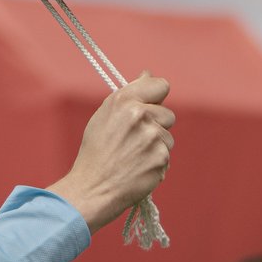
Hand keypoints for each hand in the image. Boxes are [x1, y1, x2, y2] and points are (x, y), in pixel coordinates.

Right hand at [47, 72, 173, 232]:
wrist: (93, 188)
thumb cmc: (95, 150)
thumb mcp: (104, 115)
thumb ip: (129, 94)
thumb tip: (147, 74)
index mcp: (124, 100)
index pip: (161, 85)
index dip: (156, 97)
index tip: (150, 106)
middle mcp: (141, 115)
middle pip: (168, 114)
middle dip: (156, 125)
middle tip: (134, 140)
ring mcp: (153, 138)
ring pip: (168, 137)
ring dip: (156, 146)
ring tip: (133, 156)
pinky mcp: (162, 158)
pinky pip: (166, 156)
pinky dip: (155, 162)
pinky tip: (138, 168)